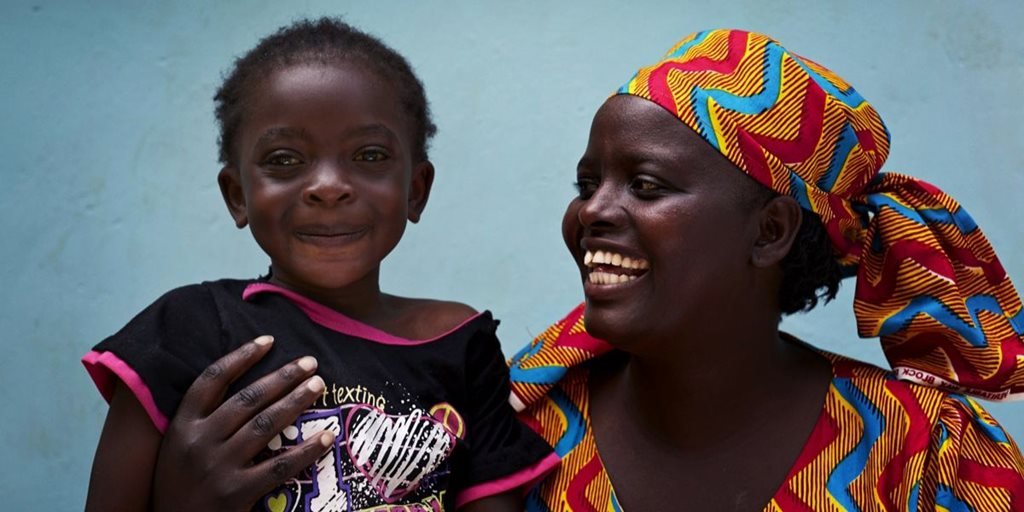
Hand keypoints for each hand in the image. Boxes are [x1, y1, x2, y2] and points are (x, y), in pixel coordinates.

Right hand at [151, 336, 334, 511]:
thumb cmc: (179, 487)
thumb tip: (246, 385)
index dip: (241, 357)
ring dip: (296, 401)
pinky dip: (306, 450)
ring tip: (318, 386)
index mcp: (181, 426)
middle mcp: (197, 443)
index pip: (211, 380)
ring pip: (265, 425)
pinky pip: (279, 466)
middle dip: (282, 377)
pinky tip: (326, 437)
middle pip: (247, 399)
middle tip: (310, 363)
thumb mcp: (176, 449)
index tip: (269, 341)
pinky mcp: (235, 494)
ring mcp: (217, 468)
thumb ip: (202, 420)